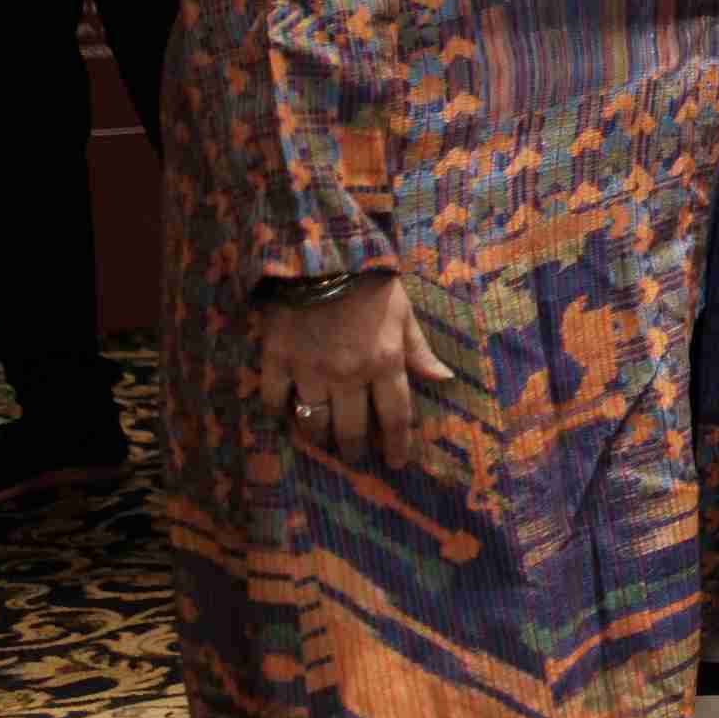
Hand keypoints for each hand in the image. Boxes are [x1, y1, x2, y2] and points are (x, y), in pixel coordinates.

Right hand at [252, 273, 445, 465]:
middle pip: (351, 429)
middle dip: (354, 450)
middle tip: (355, 459)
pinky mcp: (277, 360)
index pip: (395, 417)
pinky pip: (274, 400)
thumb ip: (419, 351)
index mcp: (385, 362)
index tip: (395, 463)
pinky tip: (286, 416)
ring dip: (319, 439)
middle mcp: (348, 374)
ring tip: (323, 444)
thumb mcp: (404, 313)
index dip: (396, 445)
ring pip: (313, 422)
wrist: (320, 254)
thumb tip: (444, 379)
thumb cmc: (369, 282)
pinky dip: (280, 412)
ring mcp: (309, 370)